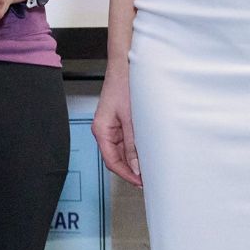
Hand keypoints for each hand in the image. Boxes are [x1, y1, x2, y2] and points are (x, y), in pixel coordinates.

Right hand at [93, 67, 140, 185]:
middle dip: (130, 169)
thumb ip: (132, 145)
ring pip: (121, 150)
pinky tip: (145, 151)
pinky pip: (125, 141)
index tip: (139, 182)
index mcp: (101, 130)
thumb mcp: (131, 119)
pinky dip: (134, 148)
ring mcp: (111, 126)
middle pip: (115, 157)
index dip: (126, 174)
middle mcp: (104, 130)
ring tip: (148, 166)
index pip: (111, 161)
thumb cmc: (123, 85)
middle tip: (147, 178)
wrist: (126, 67)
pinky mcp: (119, 121)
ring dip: (133, 159)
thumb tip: (135, 166)